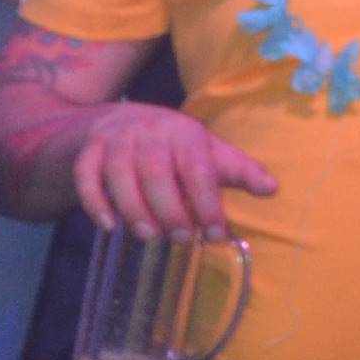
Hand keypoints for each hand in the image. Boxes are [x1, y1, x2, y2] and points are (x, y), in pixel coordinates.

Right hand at [71, 101, 277, 242]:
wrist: (120, 121)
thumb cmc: (174, 145)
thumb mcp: (208, 152)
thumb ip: (238, 171)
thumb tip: (273, 188)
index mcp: (185, 133)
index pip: (198, 168)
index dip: (207, 203)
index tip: (215, 234)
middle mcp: (150, 131)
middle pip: (156, 171)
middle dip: (170, 210)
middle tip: (181, 239)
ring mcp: (116, 140)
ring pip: (120, 174)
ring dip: (134, 209)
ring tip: (148, 235)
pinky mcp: (89, 151)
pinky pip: (86, 176)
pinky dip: (95, 202)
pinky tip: (108, 225)